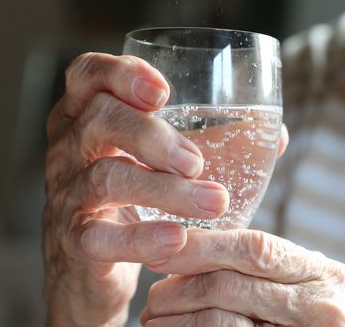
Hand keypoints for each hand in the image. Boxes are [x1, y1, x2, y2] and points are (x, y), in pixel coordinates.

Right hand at [43, 52, 230, 325]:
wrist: (93, 271)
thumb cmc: (136, 202)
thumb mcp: (163, 164)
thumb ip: (213, 145)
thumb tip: (278, 137)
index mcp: (89, 116)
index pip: (88, 75)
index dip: (120, 74)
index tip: (163, 91)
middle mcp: (69, 148)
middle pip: (100, 120)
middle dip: (152, 135)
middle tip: (197, 162)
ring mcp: (66, 194)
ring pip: (106, 178)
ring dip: (165, 190)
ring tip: (213, 202)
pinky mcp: (72, 241)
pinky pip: (99, 236)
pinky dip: (141, 238)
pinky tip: (177, 239)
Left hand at [140, 230, 344, 326]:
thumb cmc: (311, 323)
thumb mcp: (303, 290)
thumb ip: (266, 270)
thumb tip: (192, 248)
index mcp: (327, 275)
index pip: (255, 248)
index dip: (202, 246)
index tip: (161, 250)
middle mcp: (326, 305)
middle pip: (231, 284)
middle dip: (179, 287)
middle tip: (152, 298)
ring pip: (221, 320)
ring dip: (177, 318)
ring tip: (156, 319)